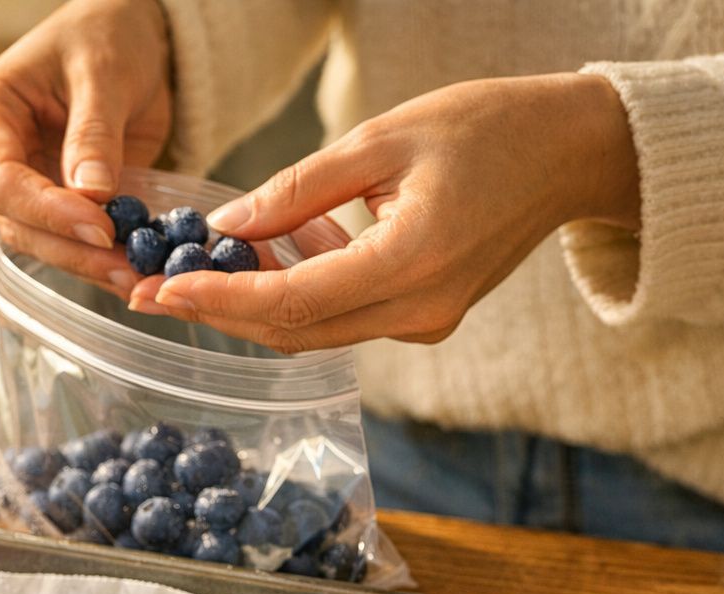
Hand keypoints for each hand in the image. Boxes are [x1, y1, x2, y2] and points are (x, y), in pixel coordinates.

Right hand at [0, 0, 171, 294]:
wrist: (128, 38)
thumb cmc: (103, 36)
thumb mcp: (102, 73)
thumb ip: (94, 133)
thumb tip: (92, 193)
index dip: (47, 209)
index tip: (99, 225)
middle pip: (16, 221)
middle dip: (70, 248)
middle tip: (124, 266)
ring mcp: (21, 186)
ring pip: (41, 242)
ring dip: (88, 264)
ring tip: (137, 277)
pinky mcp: (54, 206)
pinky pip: (70, 243)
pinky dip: (102, 260)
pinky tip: (136, 274)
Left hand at [129, 73, 640, 350]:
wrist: (571, 152)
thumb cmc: (487, 128)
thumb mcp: (381, 139)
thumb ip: (296, 192)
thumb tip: (223, 230)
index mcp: (412, 262)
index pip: (293, 303)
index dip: (220, 302)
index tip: (161, 290)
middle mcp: (419, 311)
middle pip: (296, 333)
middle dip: (220, 315)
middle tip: (153, 291)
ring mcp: (425, 322)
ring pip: (315, 335)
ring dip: (251, 312)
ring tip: (191, 277)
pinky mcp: (424, 317)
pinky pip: (342, 322)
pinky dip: (292, 303)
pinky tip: (257, 268)